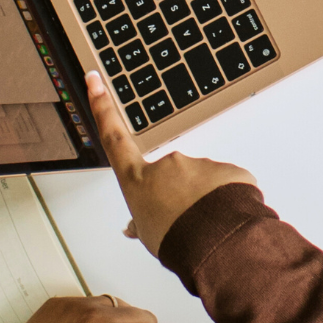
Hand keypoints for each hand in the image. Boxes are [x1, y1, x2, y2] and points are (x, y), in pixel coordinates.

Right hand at [85, 70, 254, 255]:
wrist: (215, 242)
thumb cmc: (177, 241)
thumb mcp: (148, 236)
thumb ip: (141, 224)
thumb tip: (134, 227)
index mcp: (139, 179)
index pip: (114, 137)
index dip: (102, 107)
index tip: (96, 80)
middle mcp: (167, 164)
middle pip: (170, 175)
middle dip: (179, 196)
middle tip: (184, 224)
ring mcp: (197, 164)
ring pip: (202, 183)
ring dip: (205, 202)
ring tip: (206, 228)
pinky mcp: (226, 169)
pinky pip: (227, 187)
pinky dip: (227, 202)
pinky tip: (225, 221)